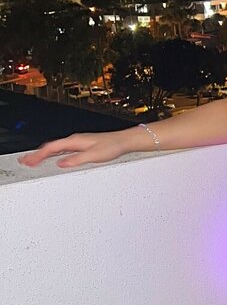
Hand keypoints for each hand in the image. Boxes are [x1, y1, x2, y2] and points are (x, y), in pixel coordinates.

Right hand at [17, 132, 132, 169]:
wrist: (124, 141)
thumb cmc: (112, 146)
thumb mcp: (94, 156)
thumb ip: (77, 160)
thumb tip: (62, 164)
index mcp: (75, 141)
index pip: (52, 148)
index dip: (39, 155)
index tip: (28, 161)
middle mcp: (75, 140)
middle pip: (51, 147)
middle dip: (37, 154)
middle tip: (25, 161)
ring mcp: (78, 142)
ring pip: (56, 148)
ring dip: (44, 154)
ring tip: (34, 160)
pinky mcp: (82, 145)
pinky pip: (63, 149)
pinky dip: (54, 154)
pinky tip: (53, 158)